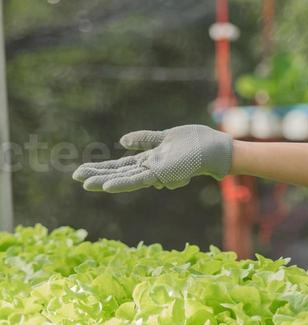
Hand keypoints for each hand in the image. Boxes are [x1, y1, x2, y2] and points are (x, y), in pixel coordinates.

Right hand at [73, 125, 233, 192]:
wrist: (215, 149)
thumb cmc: (195, 143)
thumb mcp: (164, 137)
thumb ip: (145, 139)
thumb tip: (122, 141)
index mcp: (150, 160)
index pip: (121, 167)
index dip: (102, 169)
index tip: (81, 171)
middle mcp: (151, 169)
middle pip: (120, 174)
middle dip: (98, 176)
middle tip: (76, 178)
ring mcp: (156, 173)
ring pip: (126, 180)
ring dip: (105, 182)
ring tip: (85, 184)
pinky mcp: (163, 174)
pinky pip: (140, 180)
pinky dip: (124, 183)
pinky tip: (108, 186)